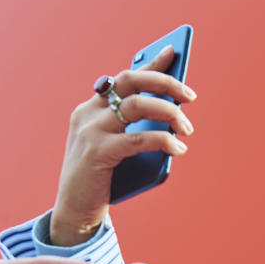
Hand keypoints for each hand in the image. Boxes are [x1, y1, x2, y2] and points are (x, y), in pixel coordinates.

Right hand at [51, 45, 196, 246]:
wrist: (75, 211)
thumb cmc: (101, 179)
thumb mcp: (116, 146)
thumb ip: (133, 128)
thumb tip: (170, 114)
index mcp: (91, 108)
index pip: (124, 77)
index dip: (151, 64)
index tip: (174, 52)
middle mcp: (88, 114)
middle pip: (131, 82)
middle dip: (165, 83)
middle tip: (190, 97)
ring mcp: (91, 131)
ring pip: (138, 105)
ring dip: (170, 113)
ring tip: (187, 128)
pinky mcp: (98, 152)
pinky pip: (139, 138)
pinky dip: (163, 141)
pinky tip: (178, 148)